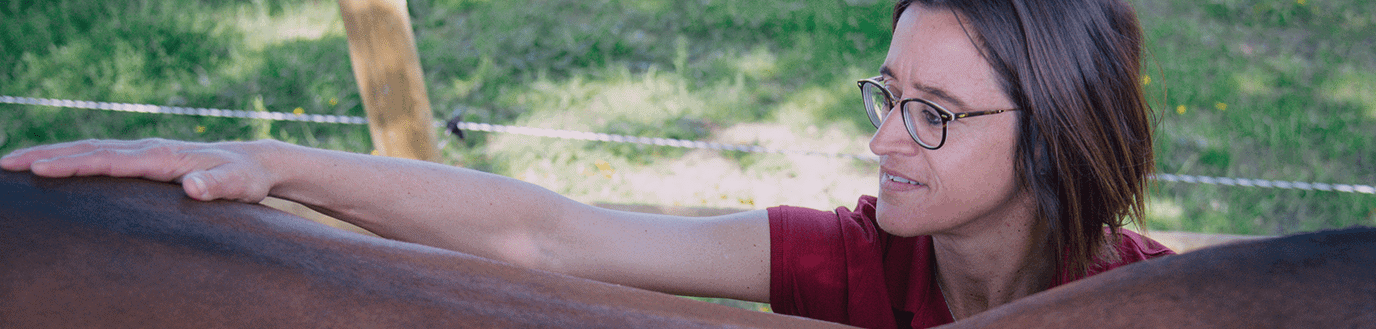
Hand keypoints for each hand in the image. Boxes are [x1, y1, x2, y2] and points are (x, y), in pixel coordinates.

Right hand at [1, 138, 279, 202]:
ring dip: (51, 155)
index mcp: (162, 157)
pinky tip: (51, 168)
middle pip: (88, 149)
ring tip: (13, 164)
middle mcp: (148, 150)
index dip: (74, 165)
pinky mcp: (144, 160)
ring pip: (89, 150)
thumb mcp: (238, 185)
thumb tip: (193, 186)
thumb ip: (217, 187)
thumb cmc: (246, 178)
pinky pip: (99, 157)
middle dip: (45, 156)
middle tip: (5, 164)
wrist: (255, 163)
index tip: (39, 169)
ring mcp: (144, 153)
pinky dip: (71, 158)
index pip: (109, 160)